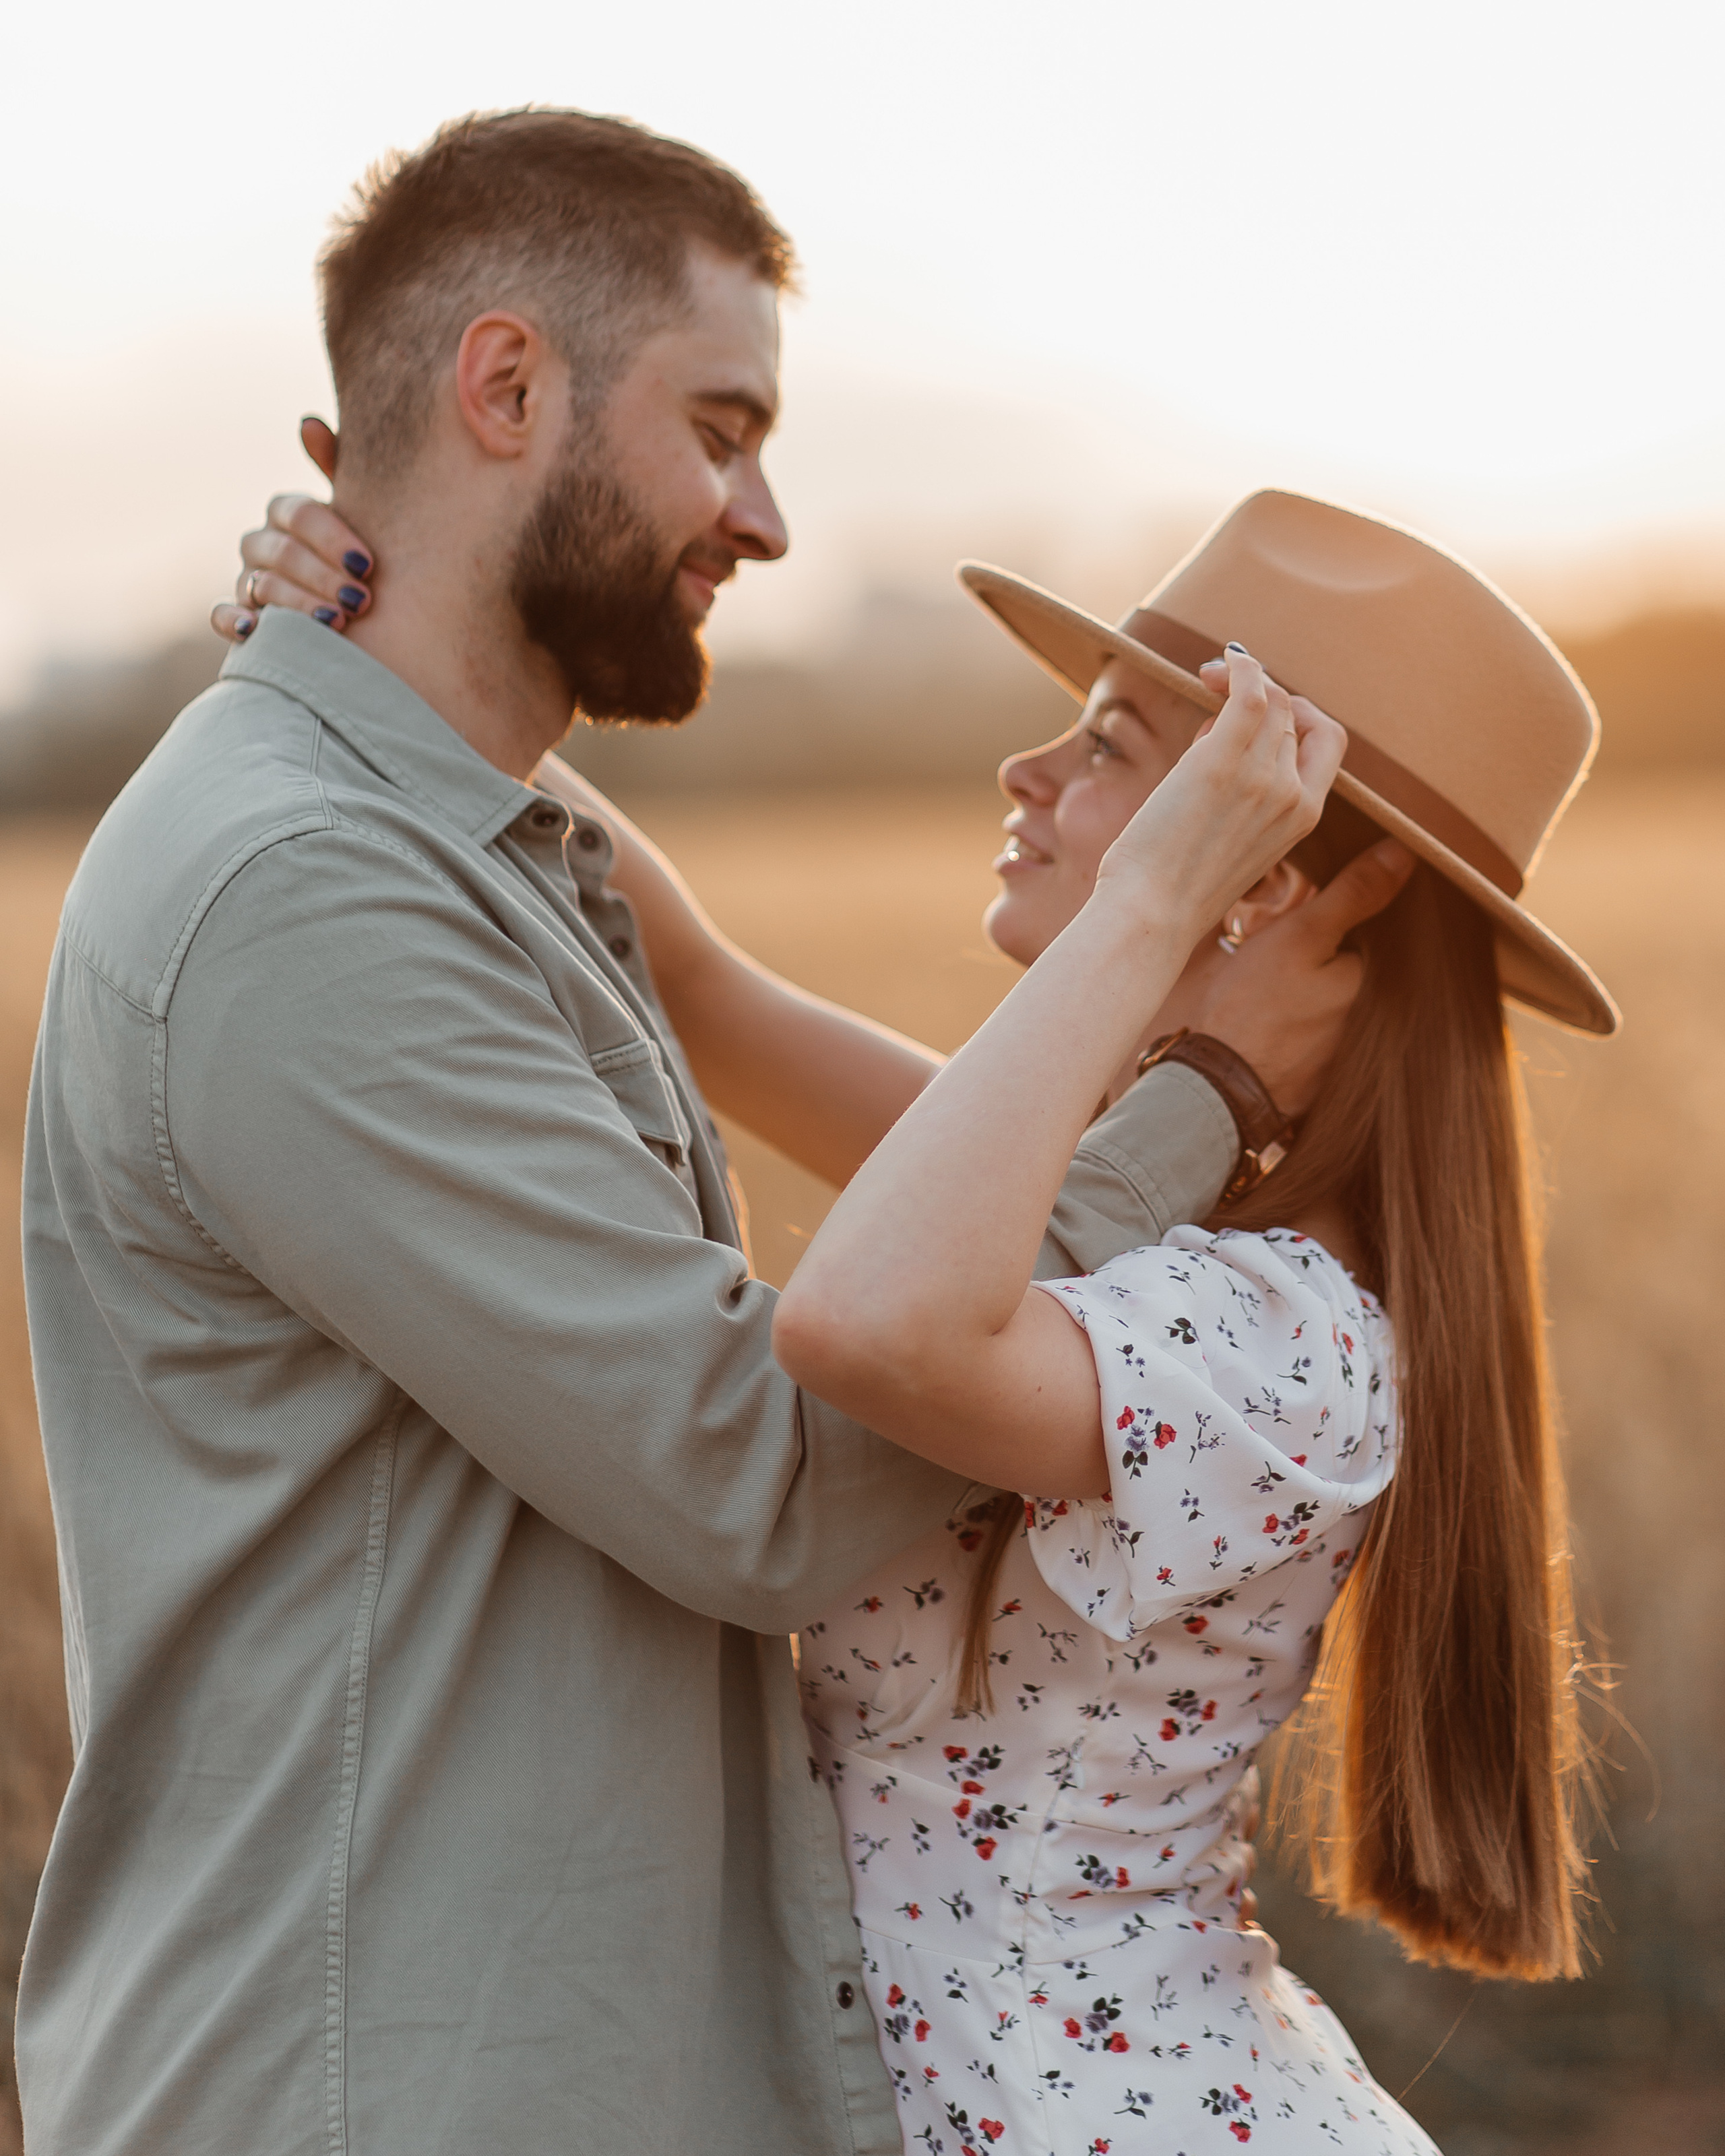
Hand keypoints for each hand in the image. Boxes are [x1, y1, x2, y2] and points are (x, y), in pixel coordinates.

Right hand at [211, 418, 376, 642]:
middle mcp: (262, 543)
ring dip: (297, 603)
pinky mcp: (239, 618)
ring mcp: (247, 579)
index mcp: (289, 514)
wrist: (366, 615)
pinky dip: (233, 620)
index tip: (367, 566)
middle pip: (280, 552)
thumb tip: (308, 423)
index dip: (332, 538)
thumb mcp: (362, 517)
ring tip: (336, 623)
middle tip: (360, 600)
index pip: (298, 513)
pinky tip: (256, 630)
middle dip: (322, 576)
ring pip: (259, 584)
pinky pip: (220, 614)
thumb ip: (339, 471)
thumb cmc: (362, 558)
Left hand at [1093, 646, 1347, 942]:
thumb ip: (1243, 793)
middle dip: (1265, 693)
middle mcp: (1294, 794)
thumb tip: (1214, 731)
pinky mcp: (1221, 762)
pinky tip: (1222, 662)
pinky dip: (1240, 668)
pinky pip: (1249, 693)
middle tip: (1222, 692)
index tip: (1265, 710)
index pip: (1327, 742)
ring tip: (1207, 685)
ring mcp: (1262, 777)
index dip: (1301, 714)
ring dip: (1240, 681)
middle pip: (1295, 715)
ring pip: (1272, 700)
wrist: (1152, 914)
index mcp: (1305, 818)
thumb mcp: (1232, 839)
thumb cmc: (1175, 885)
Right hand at [1187, 837, 1415, 1111]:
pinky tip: (1281, 1014)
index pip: (1387, 928)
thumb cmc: (1253, 1010)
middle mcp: (1382, 1021)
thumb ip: (1353, 894)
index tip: (1322, 905)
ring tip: (1282, 982)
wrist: (1216, 1088)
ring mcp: (1357, 1051)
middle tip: (1292, 949)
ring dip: (1325, 983)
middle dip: (1338, 948)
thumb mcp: (1300, 937)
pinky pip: (1329, 1027)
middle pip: (1365, 964)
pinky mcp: (1332, 1072)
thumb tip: (1407, 852)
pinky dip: (1312, 1016)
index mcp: (1381, 982)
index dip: (1355, 910)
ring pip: (1345, 995)